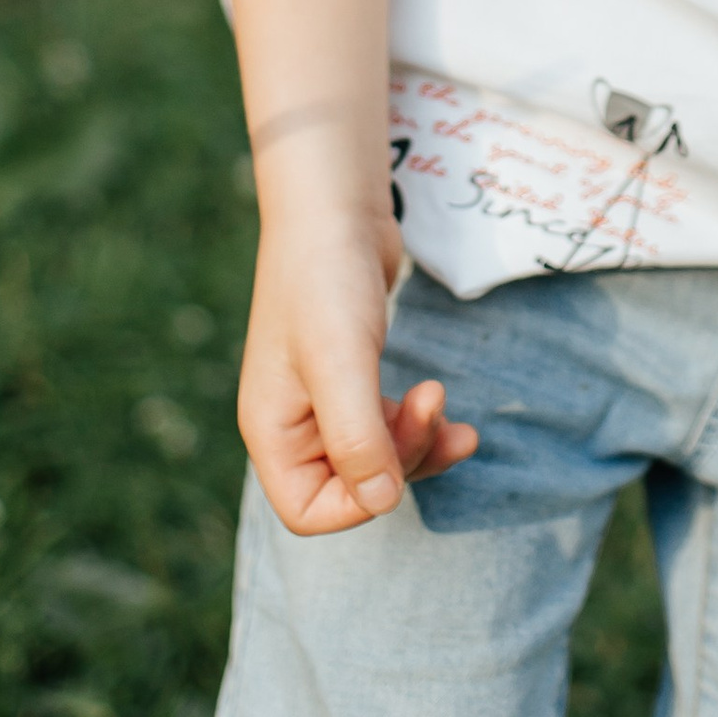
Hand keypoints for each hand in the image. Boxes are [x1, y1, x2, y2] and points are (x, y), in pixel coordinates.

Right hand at [239, 204, 478, 537]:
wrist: (336, 205)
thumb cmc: (325, 277)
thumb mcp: (341, 360)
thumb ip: (358, 436)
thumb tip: (384, 504)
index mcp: (272, 431)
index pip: (310, 511)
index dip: (359, 503)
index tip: (397, 458)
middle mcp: (293, 425)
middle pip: (352, 486)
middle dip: (403, 457)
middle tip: (434, 404)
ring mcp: (322, 401)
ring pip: (377, 458)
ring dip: (419, 442)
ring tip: (444, 399)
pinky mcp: (352, 377)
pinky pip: (387, 425)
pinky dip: (417, 421)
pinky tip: (440, 399)